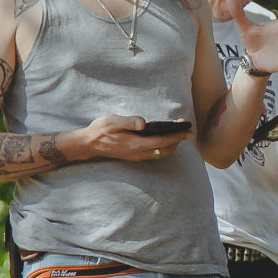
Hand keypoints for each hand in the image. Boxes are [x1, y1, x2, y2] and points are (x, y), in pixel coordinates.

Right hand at [65, 113, 193, 162]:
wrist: (89, 144)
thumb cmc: (100, 131)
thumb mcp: (112, 122)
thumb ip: (128, 122)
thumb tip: (144, 123)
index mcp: (136, 144)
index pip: (162, 142)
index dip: (177, 137)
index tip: (188, 131)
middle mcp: (139, 153)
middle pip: (166, 149)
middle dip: (178, 140)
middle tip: (185, 127)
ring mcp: (137, 156)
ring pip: (161, 153)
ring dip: (172, 143)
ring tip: (177, 130)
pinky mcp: (135, 155)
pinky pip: (155, 153)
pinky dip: (164, 145)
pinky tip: (164, 135)